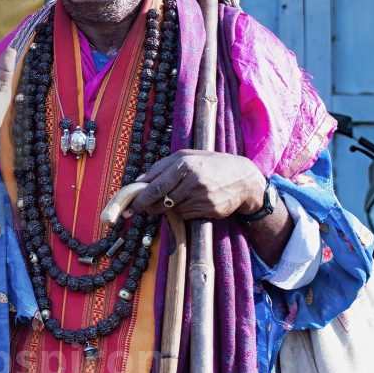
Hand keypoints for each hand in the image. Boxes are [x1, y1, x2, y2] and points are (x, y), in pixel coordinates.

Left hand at [126, 151, 266, 220]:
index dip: (140, 199)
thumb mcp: (186, 157)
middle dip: (150, 207)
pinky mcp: (211, 210)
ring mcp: (203, 197)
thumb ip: (161, 167)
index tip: (130, 207)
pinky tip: (193, 201)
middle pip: (162, 201)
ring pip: (174, 209)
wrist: (243, 178)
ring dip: (170, 206)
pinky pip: (187, 216)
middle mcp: (193, 181)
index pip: (156, 186)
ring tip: (179, 196)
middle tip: (145, 208)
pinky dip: (184, 211)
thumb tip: (139, 180)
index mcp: (184, 164)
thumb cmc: (209, 164)